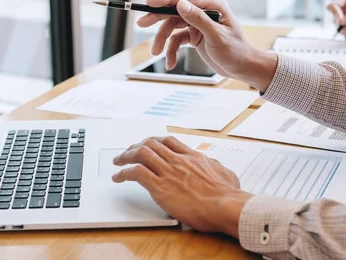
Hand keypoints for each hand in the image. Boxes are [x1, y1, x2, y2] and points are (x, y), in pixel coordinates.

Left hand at [112, 136, 252, 237]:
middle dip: (136, 146)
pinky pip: (136, 173)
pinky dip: (124, 172)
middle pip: (151, 143)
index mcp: (193, 156)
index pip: (168, 140)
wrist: (225, 205)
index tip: (147, 143)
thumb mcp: (225, 173)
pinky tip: (118, 177)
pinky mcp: (160, 187)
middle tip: (128, 151)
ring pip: (141, 153)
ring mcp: (168, 172)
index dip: (154, 140)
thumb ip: (215, 166)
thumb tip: (215, 166)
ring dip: (125, 156)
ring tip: (118, 161)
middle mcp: (178, 160)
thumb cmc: (227, 194)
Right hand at [137, 0, 277, 91]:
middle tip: (141, 24)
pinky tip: (170, 63)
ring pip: (172, 27)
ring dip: (162, 40)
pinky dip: (171, 51)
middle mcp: (204, 11)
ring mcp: (198, 23)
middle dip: (157, 19)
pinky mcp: (194, 35)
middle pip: (174, 11)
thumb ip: (198, 19)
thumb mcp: (216, 36)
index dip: (165, 0)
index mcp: (213, 6)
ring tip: (155, 53)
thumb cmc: (235, 51)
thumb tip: (180, 4)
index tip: (149, 3)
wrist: (242, 68)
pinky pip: (177, 40)